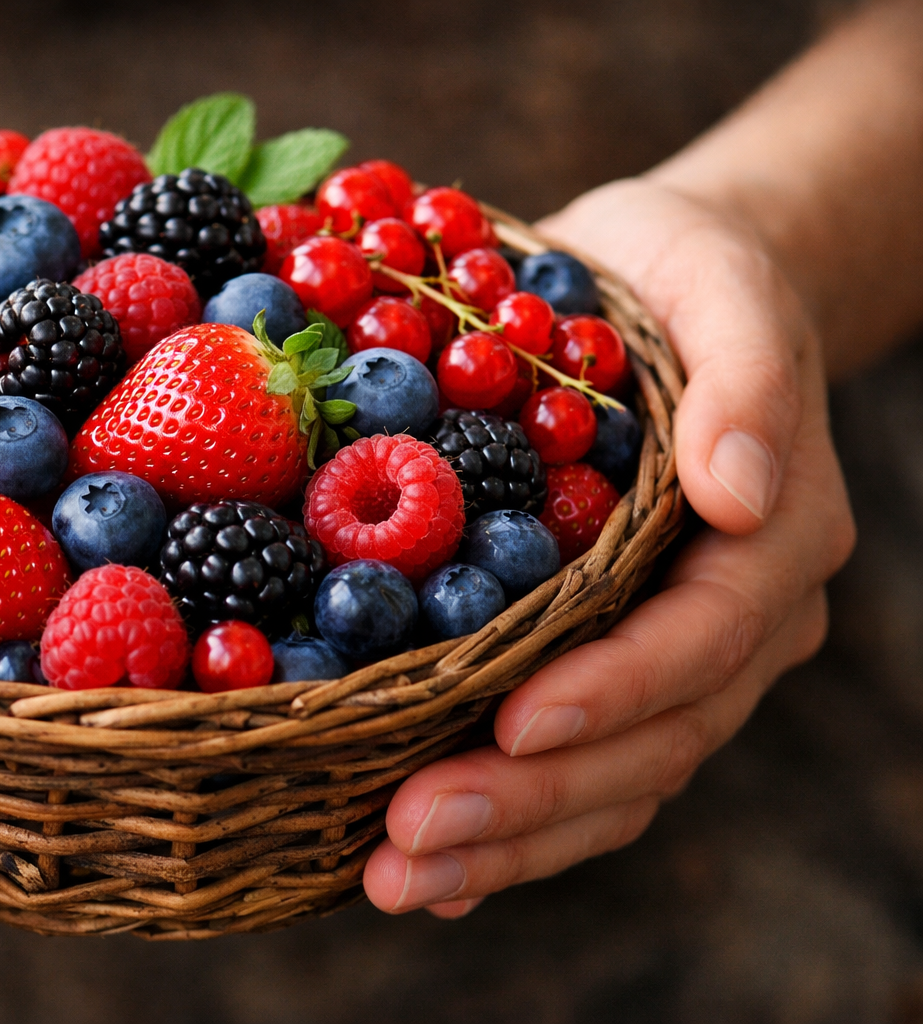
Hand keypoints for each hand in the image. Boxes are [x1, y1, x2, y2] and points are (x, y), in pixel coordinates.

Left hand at [362, 178, 855, 917]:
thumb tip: (743, 487)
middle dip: (532, 799)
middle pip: (649, 742)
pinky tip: (427, 872)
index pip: (703, 638)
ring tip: (394, 881)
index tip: (515, 723)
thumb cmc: (680, 281)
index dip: (616, 690)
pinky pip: (572, 768)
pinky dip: (506, 827)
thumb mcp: (719, 287)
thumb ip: (747, 381)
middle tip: (410, 840)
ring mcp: (673, 661)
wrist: (660, 295)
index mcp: (772, 539)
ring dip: (505, 842)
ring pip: (608, 781)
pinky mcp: (609, 672)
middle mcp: (733, 622)